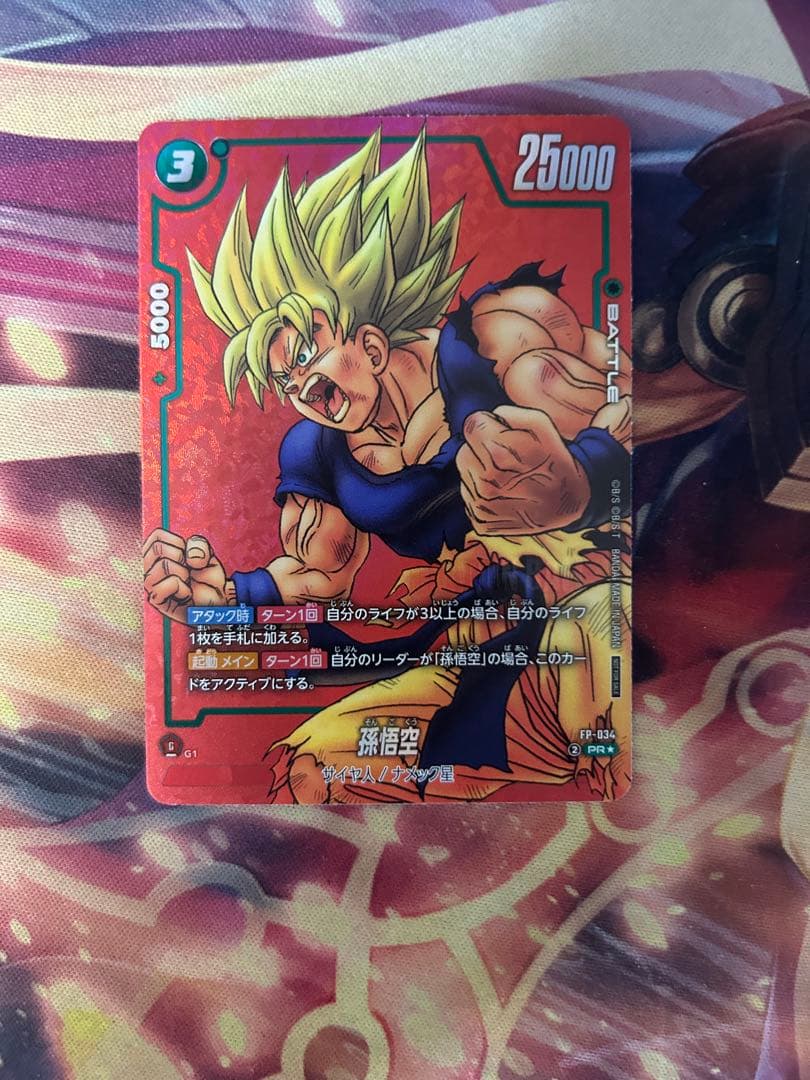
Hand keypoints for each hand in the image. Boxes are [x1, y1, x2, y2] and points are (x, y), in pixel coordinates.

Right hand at [143, 529, 228, 621]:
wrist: (215, 602)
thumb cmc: (206, 579)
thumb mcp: (208, 555)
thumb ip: (199, 545)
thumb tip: (190, 557)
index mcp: (155, 554)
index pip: (157, 535)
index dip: (178, 542)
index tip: (187, 556)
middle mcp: (148, 567)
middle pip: (157, 548)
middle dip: (182, 558)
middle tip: (188, 571)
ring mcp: (150, 584)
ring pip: (163, 565)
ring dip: (184, 574)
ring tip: (186, 583)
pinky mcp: (156, 600)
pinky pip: (170, 584)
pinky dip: (184, 590)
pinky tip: (185, 595)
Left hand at [457, 405, 589, 534]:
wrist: (566, 504)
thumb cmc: (554, 462)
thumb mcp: (542, 425)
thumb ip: (510, 413)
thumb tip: (488, 417)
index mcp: (499, 454)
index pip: (471, 426)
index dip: (487, 426)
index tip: (500, 433)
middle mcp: (487, 481)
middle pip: (464, 451)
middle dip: (482, 449)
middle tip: (507, 458)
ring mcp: (482, 505)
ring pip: (465, 474)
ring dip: (480, 471)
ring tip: (507, 477)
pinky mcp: (480, 521)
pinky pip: (468, 497)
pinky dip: (482, 493)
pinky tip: (504, 494)